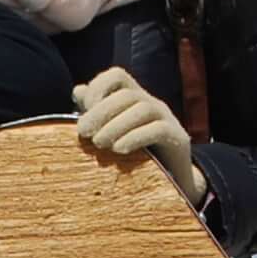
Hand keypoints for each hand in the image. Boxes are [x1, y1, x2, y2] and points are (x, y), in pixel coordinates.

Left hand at [72, 65, 200, 204]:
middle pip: (127, 95)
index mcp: (134, 98)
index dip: (98, 87)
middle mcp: (151, 103)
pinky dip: (135, 138)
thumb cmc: (135, 156)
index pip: (117, 75)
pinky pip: (158, 130)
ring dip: (116, 126)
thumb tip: (78, 90)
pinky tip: (119, 150)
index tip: (83, 110)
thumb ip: (95, 112)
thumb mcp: (111, 133)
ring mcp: (167, 119)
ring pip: (143, 109)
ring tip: (100, 144)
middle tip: (84, 133)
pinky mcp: (178, 138)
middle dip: (101, 112)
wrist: (170, 182)